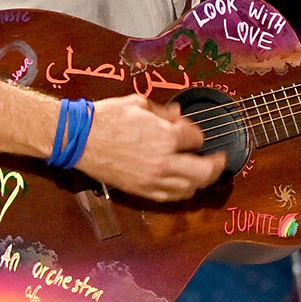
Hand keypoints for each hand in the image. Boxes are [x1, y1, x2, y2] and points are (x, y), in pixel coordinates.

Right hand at [76, 94, 225, 201]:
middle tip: (220, 159)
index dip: (196, 134)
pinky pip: (170, 197)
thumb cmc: (107, 118)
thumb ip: (163, 112)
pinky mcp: (142, 191)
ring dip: (200, 180)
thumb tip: (178, 116)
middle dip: (216, 164)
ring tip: (203, 172)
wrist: (80, 139)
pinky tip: (183, 185)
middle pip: (204, 171)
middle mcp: (165, 162)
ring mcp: (153, 180)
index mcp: (166, 137)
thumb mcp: (139, 104)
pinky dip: (181, 191)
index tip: (190, 132)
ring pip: (190, 189)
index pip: (197, 138)